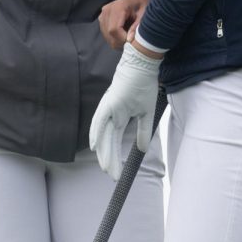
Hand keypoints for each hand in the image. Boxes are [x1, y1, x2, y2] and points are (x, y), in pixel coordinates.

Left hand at [89, 42, 160, 179]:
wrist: (144, 66)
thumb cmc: (144, 86)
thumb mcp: (146, 114)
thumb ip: (143, 132)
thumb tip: (142, 149)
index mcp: (119, 119)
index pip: (115, 142)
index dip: (115, 157)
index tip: (117, 173)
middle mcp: (111, 116)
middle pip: (107, 142)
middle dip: (109, 160)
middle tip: (111, 176)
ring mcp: (108, 110)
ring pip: (103, 135)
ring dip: (104, 152)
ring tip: (105, 167)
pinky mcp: (108, 103)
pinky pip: (99, 120)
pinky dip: (96, 132)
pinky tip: (94, 146)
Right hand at [98, 0, 150, 48]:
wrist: (137, 0)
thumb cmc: (143, 7)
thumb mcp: (144, 16)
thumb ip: (136, 27)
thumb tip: (129, 40)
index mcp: (119, 6)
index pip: (114, 29)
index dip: (122, 39)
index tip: (132, 41)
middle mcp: (107, 9)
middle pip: (109, 33)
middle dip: (120, 41)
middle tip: (131, 41)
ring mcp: (103, 14)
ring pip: (107, 35)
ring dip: (117, 40)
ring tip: (128, 35)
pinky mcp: (101, 18)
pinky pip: (106, 33)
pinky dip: (114, 38)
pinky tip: (123, 33)